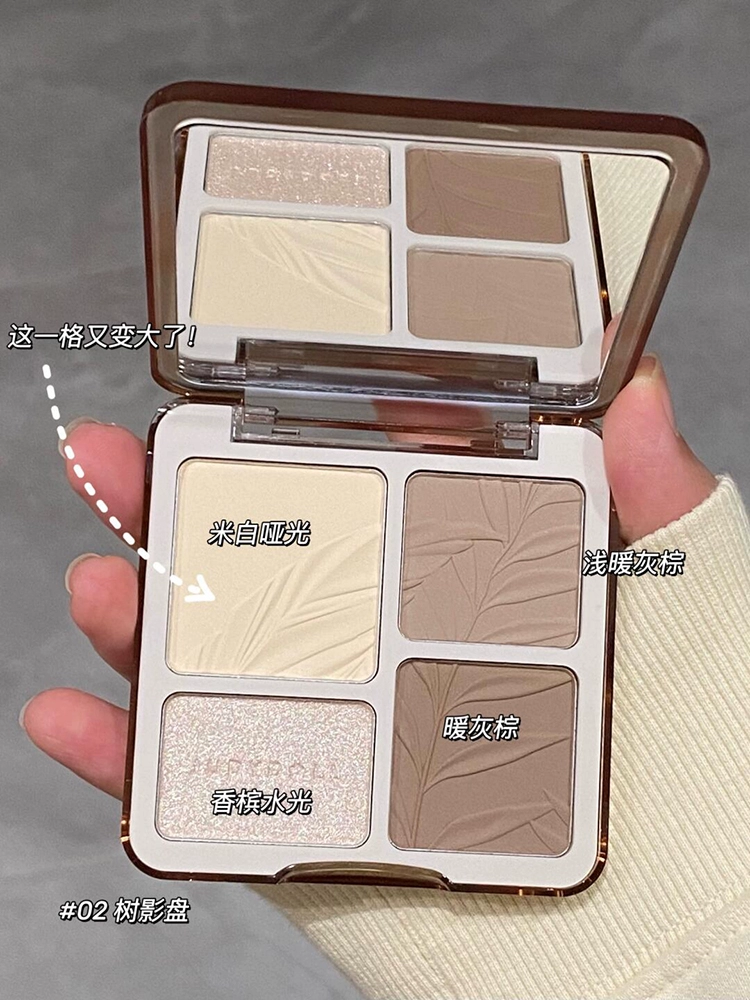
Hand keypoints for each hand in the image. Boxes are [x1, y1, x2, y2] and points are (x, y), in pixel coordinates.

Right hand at [20, 354, 715, 795]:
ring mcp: (350, 744)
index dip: (277, 449)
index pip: (354, 503)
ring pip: (215, 677)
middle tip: (110, 467)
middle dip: (170, 520)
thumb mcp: (698, 601)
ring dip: (138, 627)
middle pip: (261, 580)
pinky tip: (73, 717)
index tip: (212, 405)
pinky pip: (208, 799)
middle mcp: (394, 657)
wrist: (698, 945)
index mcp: (465, 590)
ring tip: (100, 581)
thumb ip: (662, 495)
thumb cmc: (717, 766)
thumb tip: (634, 376)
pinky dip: (127, 765)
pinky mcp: (321, 838)